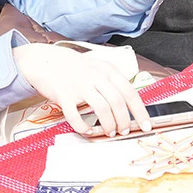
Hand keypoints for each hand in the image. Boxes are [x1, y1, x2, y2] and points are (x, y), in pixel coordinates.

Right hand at [13, 42, 150, 136]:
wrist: (46, 60)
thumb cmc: (75, 68)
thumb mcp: (99, 68)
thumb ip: (113, 83)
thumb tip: (130, 106)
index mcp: (108, 70)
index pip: (130, 93)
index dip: (140, 112)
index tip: (146, 125)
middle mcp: (96, 77)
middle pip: (118, 103)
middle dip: (124, 122)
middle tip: (124, 131)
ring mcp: (80, 86)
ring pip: (102, 109)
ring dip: (109, 125)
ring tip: (110, 132)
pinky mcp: (64, 95)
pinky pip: (75, 116)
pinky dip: (84, 127)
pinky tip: (88, 130)